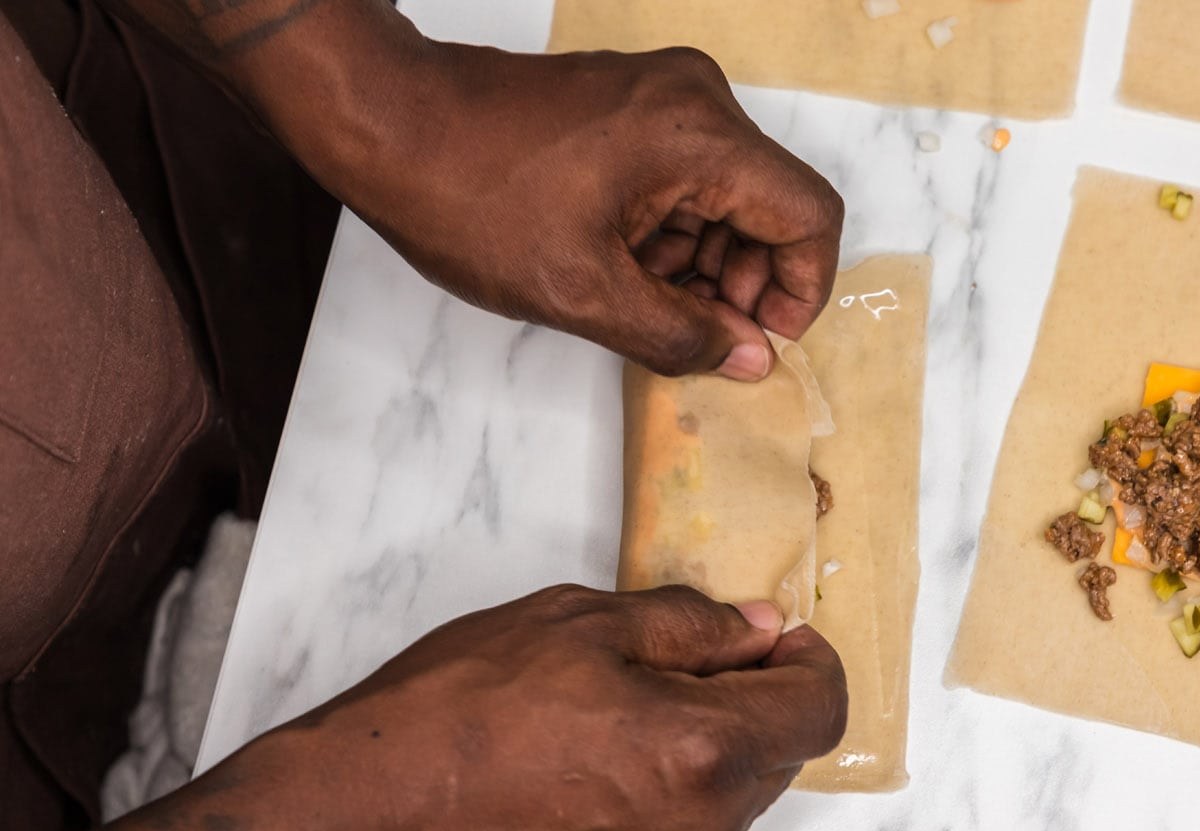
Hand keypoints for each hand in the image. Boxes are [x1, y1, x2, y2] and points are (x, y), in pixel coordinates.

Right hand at [295, 584, 846, 830]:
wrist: (371, 808)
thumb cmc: (466, 708)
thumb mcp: (584, 623)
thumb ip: (692, 625)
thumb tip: (757, 628)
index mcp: (704, 753)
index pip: (821, 708)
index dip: (809, 659)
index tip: (772, 633)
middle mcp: (700, 829)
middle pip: (782, 754)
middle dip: (754, 695)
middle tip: (684, 651)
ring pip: (732, 794)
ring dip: (711, 741)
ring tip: (625, 699)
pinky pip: (684, 830)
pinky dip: (672, 784)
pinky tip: (600, 751)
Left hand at [313, 44, 844, 379]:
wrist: (386, 122)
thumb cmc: (470, 197)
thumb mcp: (582, 291)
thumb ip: (679, 335)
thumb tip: (748, 358)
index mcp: (699, 135)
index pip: (808, 216)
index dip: (799, 292)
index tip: (761, 342)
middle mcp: (697, 101)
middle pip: (770, 206)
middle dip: (745, 285)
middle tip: (700, 341)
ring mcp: (663, 99)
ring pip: (727, 198)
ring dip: (703, 266)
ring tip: (647, 310)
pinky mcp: (633, 109)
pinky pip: (686, 180)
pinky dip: (672, 236)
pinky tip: (625, 273)